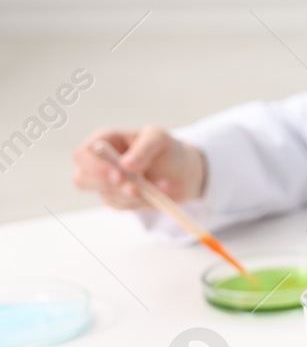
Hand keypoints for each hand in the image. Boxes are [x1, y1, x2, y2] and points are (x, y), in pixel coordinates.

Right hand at [72, 126, 205, 209]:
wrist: (183, 171)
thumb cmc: (166, 149)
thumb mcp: (159, 139)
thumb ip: (144, 149)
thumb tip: (126, 165)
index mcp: (104, 141)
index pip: (82, 155)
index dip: (95, 167)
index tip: (119, 176)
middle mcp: (99, 163)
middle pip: (82, 180)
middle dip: (111, 187)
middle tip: (137, 189)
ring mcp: (106, 184)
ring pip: (108, 196)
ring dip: (137, 195)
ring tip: (163, 186)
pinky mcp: (118, 200)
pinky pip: (124, 207)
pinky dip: (144, 202)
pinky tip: (160, 194)